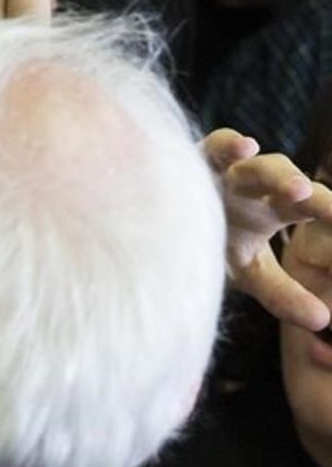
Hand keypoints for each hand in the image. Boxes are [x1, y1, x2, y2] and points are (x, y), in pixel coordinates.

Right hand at [206, 128, 331, 330]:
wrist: (153, 231)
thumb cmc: (206, 243)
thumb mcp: (249, 272)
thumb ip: (284, 294)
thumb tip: (322, 321)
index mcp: (271, 207)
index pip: (306, 207)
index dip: (328, 212)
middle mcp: (253, 186)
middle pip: (287, 183)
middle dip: (310, 195)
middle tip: (330, 212)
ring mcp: (224, 171)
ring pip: (258, 165)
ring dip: (280, 175)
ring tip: (299, 191)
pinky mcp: (195, 160)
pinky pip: (215, 145)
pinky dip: (229, 145)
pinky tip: (245, 148)